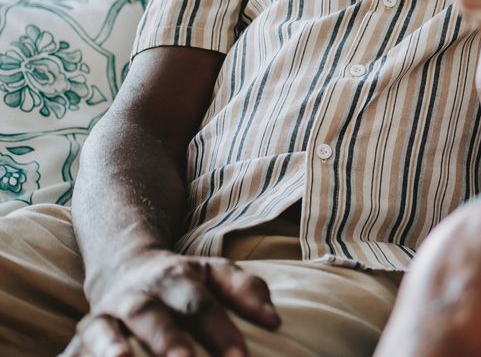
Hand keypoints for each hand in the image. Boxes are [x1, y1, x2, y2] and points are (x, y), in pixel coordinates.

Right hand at [62, 250, 278, 356]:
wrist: (124, 263)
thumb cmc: (184, 280)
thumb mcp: (216, 274)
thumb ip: (246, 292)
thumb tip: (275, 321)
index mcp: (178, 278)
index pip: (202, 305)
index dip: (221, 331)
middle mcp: (140, 294)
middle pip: (153, 316)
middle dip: (169, 342)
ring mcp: (108, 312)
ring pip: (106, 327)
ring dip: (112, 347)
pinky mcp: (84, 330)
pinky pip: (75, 346)